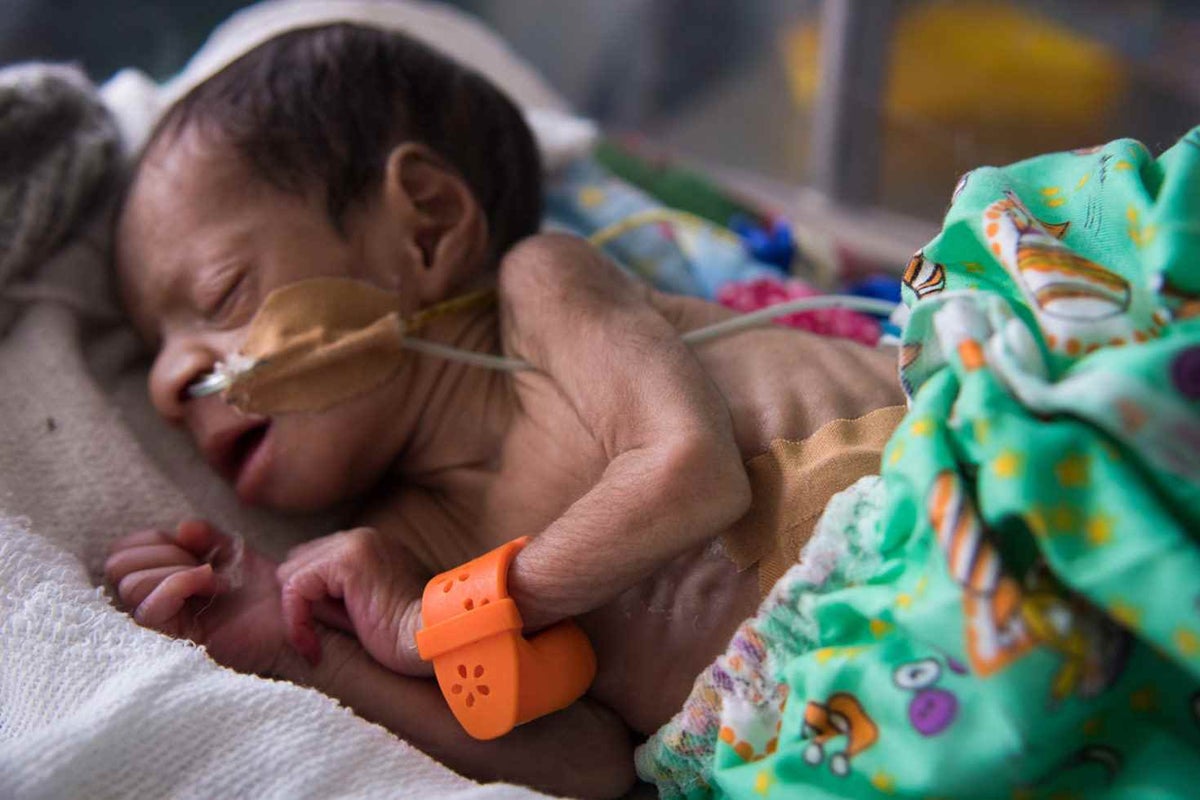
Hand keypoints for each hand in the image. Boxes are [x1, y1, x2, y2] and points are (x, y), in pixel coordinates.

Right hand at [105, 520, 287, 675]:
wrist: (294, 618)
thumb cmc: (265, 590)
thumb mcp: (233, 551)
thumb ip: (204, 536)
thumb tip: (182, 528)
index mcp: (159, 581)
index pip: (123, 552)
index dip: (155, 540)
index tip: (194, 547)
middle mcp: (153, 604)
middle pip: (118, 566)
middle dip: (163, 553)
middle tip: (202, 563)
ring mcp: (161, 626)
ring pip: (131, 586)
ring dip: (176, 570)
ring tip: (212, 579)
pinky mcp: (174, 643)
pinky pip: (150, 610)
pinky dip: (180, 583)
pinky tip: (213, 585)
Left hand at [277, 527, 431, 675]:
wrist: (436, 641)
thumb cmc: (405, 640)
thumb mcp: (364, 612)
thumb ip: (336, 598)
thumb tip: (297, 604)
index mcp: (369, 546)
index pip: (311, 562)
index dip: (307, 601)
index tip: (317, 639)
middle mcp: (361, 537)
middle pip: (296, 562)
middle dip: (300, 603)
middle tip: (318, 641)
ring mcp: (355, 544)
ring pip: (290, 573)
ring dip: (298, 612)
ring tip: (317, 644)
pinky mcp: (347, 562)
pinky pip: (295, 587)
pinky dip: (296, 620)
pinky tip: (312, 647)